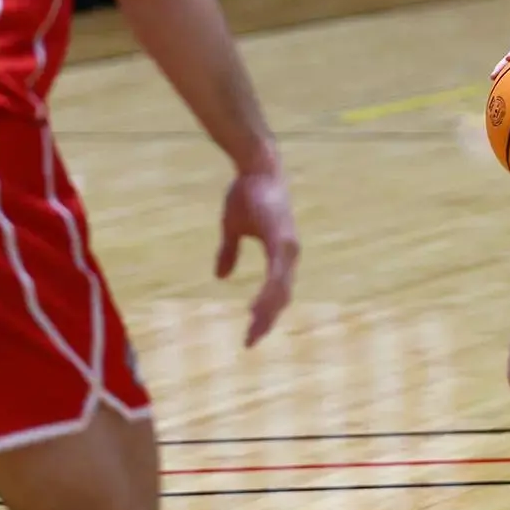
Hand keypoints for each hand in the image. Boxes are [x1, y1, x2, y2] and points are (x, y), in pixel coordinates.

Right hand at [215, 167, 299, 346]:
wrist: (255, 169)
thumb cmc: (247, 193)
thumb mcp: (232, 228)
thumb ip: (229, 252)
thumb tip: (221, 276)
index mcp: (280, 252)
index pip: (276, 291)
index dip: (265, 312)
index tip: (251, 332)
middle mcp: (288, 253)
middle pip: (281, 296)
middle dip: (267, 320)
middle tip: (251, 341)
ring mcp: (288, 247)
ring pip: (280, 290)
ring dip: (267, 312)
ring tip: (254, 330)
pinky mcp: (281, 240)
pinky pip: (277, 274)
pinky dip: (269, 293)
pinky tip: (259, 309)